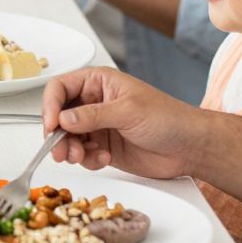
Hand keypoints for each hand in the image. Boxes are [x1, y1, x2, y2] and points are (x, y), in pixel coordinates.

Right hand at [42, 67, 203, 178]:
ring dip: (69, 150)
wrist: (191, 148)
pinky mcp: (101, 147)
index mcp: (98, 82)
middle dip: (57, 135)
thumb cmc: (169, 118)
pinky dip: (87, 160)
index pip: (60, 88)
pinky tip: (103, 158)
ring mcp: (96, 126)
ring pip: (66, 138)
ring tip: (81, 157)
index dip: (50, 106)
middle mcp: (93, 103)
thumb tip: (63, 119)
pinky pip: (81, 154)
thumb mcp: (128, 111)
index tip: (51, 125)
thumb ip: (93, 115)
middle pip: (58, 116)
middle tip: (60, 151)